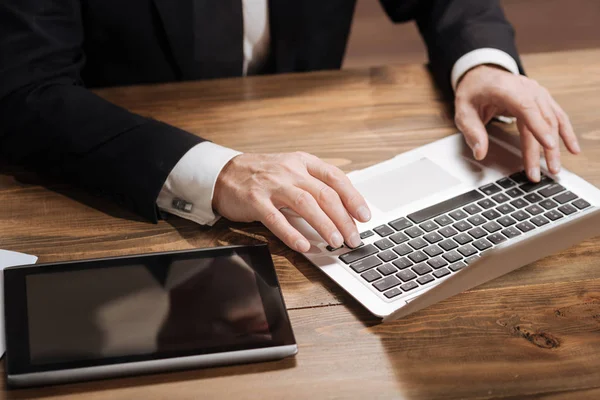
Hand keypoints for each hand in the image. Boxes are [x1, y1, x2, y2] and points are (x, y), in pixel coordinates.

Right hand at [212, 152, 370, 251]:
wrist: (224, 173)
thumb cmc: (263, 176)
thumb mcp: (291, 172)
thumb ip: (313, 187)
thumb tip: (342, 212)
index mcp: (303, 162)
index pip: (335, 178)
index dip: (352, 197)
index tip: (364, 216)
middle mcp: (290, 171)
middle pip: (324, 194)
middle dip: (343, 218)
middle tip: (353, 238)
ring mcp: (272, 185)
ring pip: (305, 204)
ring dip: (324, 225)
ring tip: (336, 242)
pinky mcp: (255, 201)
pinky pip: (276, 219)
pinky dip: (292, 234)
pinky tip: (304, 246)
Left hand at [454, 65, 580, 181]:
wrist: (481, 75)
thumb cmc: (473, 92)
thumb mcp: (463, 111)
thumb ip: (472, 131)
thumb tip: (480, 153)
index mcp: (505, 88)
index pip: (526, 107)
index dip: (538, 126)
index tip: (548, 144)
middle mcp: (525, 88)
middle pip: (541, 119)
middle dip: (546, 147)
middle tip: (547, 170)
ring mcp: (536, 92)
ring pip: (552, 119)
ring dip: (557, 144)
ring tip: (555, 167)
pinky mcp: (542, 99)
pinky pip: (557, 116)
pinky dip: (565, 132)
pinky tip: (571, 148)